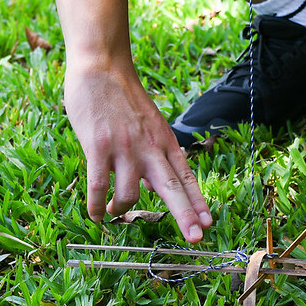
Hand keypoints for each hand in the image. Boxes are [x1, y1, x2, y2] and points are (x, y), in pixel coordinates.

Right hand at [64, 62, 212, 242]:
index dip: (198, 202)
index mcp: (165, 142)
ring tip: (113, 214)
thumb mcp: (150, 124)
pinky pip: (99, 186)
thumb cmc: (124, 98)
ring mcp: (124, 148)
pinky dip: (97, 206)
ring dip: (121, 211)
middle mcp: (150, 148)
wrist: (102, 67)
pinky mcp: (98, 147)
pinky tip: (96, 215)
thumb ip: (155, 153)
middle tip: (196, 238)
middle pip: (172, 188)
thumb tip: (153, 185)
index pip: (186, 177)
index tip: (208, 223)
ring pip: (130, 194)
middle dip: (185, 215)